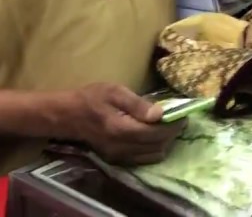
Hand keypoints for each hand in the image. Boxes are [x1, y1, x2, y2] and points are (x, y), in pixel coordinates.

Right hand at [65, 83, 184, 164]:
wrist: (67, 117)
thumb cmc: (90, 98)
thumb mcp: (113, 92)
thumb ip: (137, 104)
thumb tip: (160, 113)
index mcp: (121, 129)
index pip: (156, 133)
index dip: (173, 125)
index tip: (184, 114)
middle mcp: (122, 148)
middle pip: (158, 146)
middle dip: (172, 133)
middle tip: (178, 118)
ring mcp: (119, 157)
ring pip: (153, 155)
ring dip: (165, 142)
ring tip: (167, 126)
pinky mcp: (117, 160)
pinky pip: (143, 159)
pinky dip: (154, 148)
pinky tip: (154, 135)